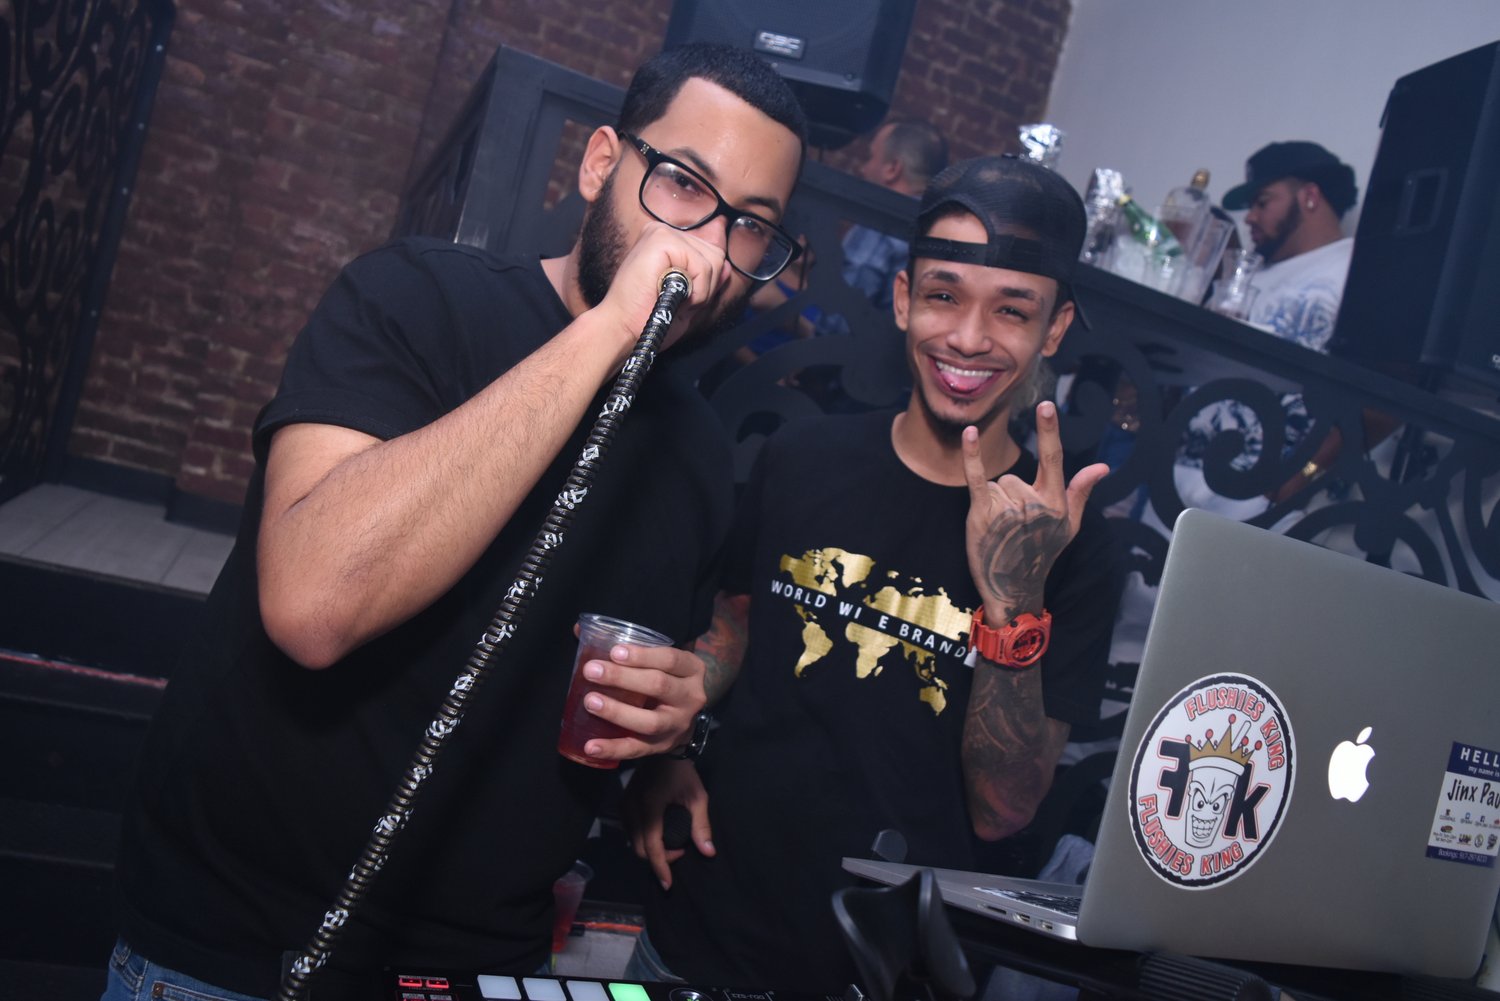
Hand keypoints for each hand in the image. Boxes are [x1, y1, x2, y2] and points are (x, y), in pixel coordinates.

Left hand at [576, 642, 707, 762]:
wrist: (685, 714)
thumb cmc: (664, 677)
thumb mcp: (659, 660)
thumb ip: (626, 646)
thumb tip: (579, 629)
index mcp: (691, 670)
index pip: (670, 659)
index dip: (642, 655)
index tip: (614, 651)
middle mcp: (690, 697)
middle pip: (658, 686)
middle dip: (622, 678)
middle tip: (591, 671)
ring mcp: (678, 725)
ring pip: (649, 722)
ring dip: (617, 712)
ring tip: (589, 702)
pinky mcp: (662, 747)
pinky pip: (637, 750)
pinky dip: (612, 749)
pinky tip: (590, 746)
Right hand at [593, 221, 731, 352]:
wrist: (622, 329)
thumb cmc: (649, 320)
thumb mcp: (687, 300)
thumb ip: (708, 282)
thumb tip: (727, 266)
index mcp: (668, 244)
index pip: (711, 255)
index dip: (705, 285)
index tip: (682, 299)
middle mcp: (664, 233)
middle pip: (716, 256)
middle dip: (705, 288)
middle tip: (675, 302)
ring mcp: (662, 233)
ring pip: (713, 261)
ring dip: (700, 292)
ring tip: (671, 300)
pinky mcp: (661, 239)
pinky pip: (701, 265)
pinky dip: (695, 289)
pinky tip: (671, 295)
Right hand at [621, 756, 715, 888]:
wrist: (663, 748)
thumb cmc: (683, 772)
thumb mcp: (697, 797)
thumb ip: (702, 826)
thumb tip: (708, 852)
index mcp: (650, 806)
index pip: (652, 846)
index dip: (661, 868)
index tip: (668, 884)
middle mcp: (633, 807)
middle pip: (639, 848)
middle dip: (658, 859)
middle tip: (678, 853)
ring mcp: (624, 804)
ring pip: (631, 840)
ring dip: (649, 850)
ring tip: (669, 846)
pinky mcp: (622, 801)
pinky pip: (628, 829)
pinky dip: (640, 839)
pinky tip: (655, 836)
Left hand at [963, 401, 1108, 619]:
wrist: (1012, 586)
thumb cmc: (1042, 553)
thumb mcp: (1068, 525)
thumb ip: (1081, 491)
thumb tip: (1102, 467)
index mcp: (1055, 502)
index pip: (1053, 458)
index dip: (1048, 430)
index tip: (1046, 405)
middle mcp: (1033, 503)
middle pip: (1015, 477)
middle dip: (1012, 496)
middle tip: (1015, 526)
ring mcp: (1007, 509)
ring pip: (997, 484)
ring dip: (995, 503)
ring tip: (1001, 530)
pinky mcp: (982, 513)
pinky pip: (977, 477)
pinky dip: (972, 455)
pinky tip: (970, 433)